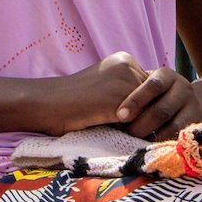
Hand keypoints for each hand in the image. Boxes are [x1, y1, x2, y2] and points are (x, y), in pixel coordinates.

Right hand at [36, 52, 201, 139]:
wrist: (46, 104)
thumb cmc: (71, 104)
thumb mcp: (104, 90)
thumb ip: (126, 95)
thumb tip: (153, 117)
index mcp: (124, 61)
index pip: (150, 89)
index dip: (148, 109)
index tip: (141, 124)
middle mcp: (128, 65)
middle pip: (155, 99)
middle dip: (151, 118)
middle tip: (144, 134)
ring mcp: (124, 81)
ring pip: (150, 111)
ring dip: (144, 128)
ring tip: (133, 138)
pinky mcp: (118, 99)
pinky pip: (138, 122)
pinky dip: (134, 134)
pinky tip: (124, 140)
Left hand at [111, 65, 201, 140]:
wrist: (189, 105)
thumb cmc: (155, 97)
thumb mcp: (146, 88)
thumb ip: (131, 92)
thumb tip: (106, 105)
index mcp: (167, 75)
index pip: (152, 85)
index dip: (136, 101)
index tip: (120, 115)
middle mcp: (183, 88)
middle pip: (161, 109)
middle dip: (141, 124)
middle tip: (126, 134)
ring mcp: (194, 106)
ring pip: (172, 126)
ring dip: (152, 137)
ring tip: (135, 142)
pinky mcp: (199, 124)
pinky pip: (180, 138)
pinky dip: (163, 144)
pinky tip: (150, 147)